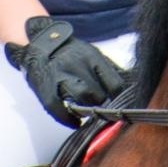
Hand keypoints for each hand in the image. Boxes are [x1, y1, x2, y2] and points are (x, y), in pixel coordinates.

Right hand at [5, 17, 127, 126]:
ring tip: (88, 113)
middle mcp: (77, 65)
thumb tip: (128, 88)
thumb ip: (107, 70)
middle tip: (100, 107)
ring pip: (82, 98)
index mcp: (92, 56)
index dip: (117, 97)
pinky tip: (76, 123)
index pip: (114, 83)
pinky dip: (68, 119)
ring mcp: (60, 77)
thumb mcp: (91, 54)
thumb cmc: (69, 53)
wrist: (39, 43)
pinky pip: (58, 109)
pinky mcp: (45, 88)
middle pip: (99, 93)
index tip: (116, 102)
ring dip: (88, 110)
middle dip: (101, 103)